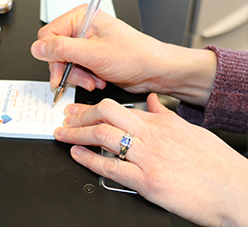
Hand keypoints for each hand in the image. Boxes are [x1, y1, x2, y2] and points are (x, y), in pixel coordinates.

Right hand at [31, 5, 216, 106]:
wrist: (154, 70)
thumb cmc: (134, 56)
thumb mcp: (93, 53)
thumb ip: (61, 49)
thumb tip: (38, 48)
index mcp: (81, 19)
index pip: (48, 36)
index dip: (52, 57)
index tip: (60, 73)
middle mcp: (82, 29)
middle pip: (56, 52)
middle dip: (68, 70)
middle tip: (80, 80)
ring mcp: (87, 44)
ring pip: (66, 64)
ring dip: (78, 77)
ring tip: (94, 81)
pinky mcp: (92, 58)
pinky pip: (77, 71)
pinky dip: (85, 79)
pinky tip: (98, 81)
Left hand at [54, 93, 247, 226]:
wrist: (235, 190)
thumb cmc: (215, 163)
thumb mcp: (190, 131)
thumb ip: (166, 115)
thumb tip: (152, 102)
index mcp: (161, 123)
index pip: (118, 107)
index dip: (93, 108)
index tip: (79, 109)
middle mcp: (152, 136)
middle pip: (106, 115)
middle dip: (81, 115)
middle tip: (66, 117)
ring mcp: (148, 157)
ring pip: (104, 137)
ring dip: (78, 134)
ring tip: (63, 133)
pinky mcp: (147, 181)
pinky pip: (111, 166)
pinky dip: (89, 160)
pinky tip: (77, 154)